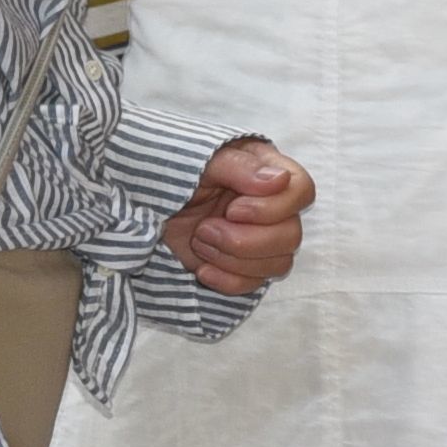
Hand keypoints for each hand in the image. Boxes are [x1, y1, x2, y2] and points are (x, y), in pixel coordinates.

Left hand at [159, 134, 311, 293]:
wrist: (144, 203)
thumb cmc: (176, 174)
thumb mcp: (203, 161)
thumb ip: (241, 167)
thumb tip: (280, 180)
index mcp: (268, 172)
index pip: (301, 191)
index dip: (273, 208)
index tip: (233, 209)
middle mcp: (271, 207)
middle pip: (292, 235)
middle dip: (245, 240)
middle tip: (206, 229)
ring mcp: (259, 239)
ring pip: (278, 263)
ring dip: (233, 259)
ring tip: (199, 241)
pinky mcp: (241, 266)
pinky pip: (253, 284)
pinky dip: (227, 281)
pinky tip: (202, 268)